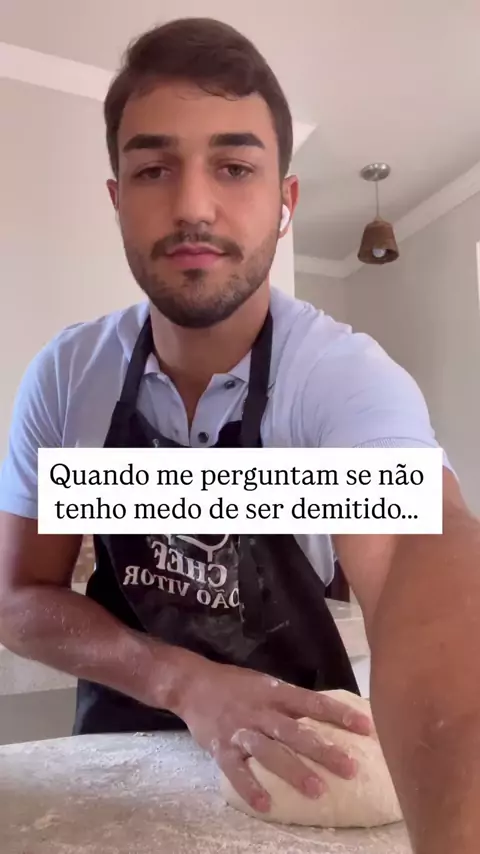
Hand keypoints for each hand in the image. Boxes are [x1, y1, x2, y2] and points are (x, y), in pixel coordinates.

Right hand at [174, 660, 372, 812]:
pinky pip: (236, 770)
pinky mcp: (221, 748)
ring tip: (317, 791)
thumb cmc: (236, 685)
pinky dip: (250, 788)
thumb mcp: (266, 684)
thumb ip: (291, 701)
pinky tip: (266, 806)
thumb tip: (327, 715)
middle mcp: (261, 711)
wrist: (192, 684)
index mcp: (275, 693)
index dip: (339, 714)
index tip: (367, 728)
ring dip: (294, 771)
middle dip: (323, 750)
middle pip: (295, 731)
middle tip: (350, 768)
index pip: (313, 702)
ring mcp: (241, 730)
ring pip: (270, 752)